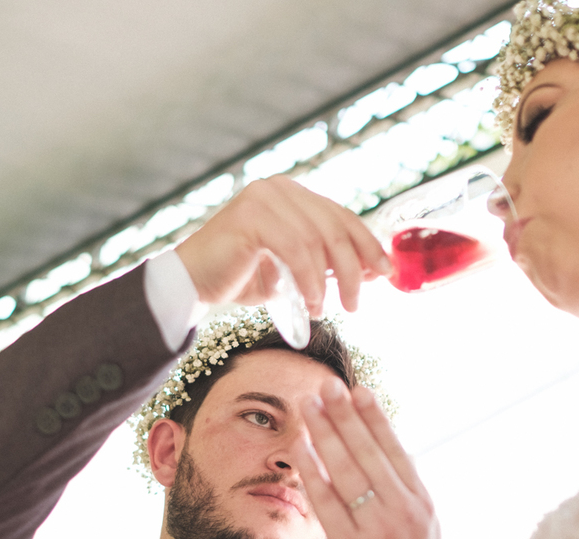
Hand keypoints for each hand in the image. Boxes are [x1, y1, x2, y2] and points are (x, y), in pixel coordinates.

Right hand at [174, 176, 390, 314]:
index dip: (368, 244)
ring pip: (318, 240)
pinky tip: (311, 304)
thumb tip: (373, 271)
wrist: (192, 283)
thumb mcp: (295, 271)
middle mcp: (280, 189)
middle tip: (357, 303)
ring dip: (329, 281)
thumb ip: (328, 265)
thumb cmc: (243, 277)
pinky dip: (309, 280)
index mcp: (293, 194)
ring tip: (327, 310)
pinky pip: (295, 249)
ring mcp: (264, 198)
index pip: (342, 216)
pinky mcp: (250, 216)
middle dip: (354, 268)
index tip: (386, 272)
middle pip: (335, 228)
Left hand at [294, 379, 439, 538]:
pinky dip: (314, 471)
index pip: (396, 451)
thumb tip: (384, 451)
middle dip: (346, 415)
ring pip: (348, 471)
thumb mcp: (420, 529)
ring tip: (309, 405)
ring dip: (326, 433)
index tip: (359, 389)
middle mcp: (404, 512)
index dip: (375, 418)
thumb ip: (403, 493)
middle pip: (370, 453)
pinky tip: (301, 448)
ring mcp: (379, 530)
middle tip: (327, 385)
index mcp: (422, 504)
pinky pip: (329, 502)